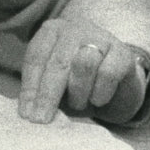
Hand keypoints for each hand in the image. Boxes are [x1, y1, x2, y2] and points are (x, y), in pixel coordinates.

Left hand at [19, 18, 148, 124]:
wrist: (117, 77)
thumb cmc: (77, 79)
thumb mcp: (55, 81)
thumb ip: (42, 88)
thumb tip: (30, 111)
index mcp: (51, 31)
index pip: (36, 58)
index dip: (30, 87)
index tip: (26, 114)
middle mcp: (74, 29)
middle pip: (58, 63)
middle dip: (47, 95)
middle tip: (42, 120)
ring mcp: (100, 37)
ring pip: (84, 64)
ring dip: (77, 91)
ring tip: (77, 105)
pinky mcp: (123, 52)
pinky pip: (109, 73)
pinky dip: (100, 91)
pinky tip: (97, 99)